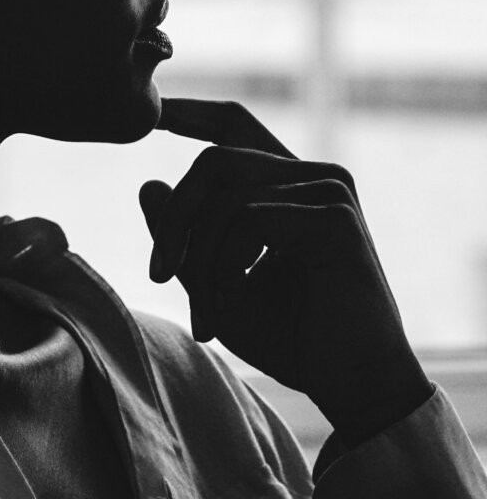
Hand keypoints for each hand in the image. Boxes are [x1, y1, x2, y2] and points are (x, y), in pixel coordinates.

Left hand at [140, 98, 431, 445]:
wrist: (350, 386)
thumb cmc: (290, 338)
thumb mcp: (215, 283)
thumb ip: (185, 237)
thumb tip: (148, 184)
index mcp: (290, 185)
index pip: (234, 127)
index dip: (190, 113)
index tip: (153, 112)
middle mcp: (314, 176)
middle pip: (215, 159)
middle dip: (177, 216)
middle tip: (158, 274)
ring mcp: (330, 190)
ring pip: (227, 192)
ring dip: (199, 255)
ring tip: (204, 312)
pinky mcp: (335, 217)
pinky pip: (250, 220)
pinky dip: (226, 266)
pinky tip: (232, 302)